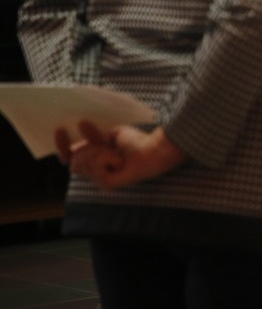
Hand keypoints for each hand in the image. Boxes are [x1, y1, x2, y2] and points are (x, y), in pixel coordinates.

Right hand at [55, 122, 185, 189]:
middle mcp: (95, 172)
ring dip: (99, 151)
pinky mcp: (107, 184)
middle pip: (74, 160)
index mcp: (94, 160)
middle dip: (88, 148)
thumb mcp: (109, 134)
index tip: (60, 129)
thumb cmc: (136, 142)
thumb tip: (79, 124)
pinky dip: (107, 158)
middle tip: (103, 143)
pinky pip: (95, 167)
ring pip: (82, 162)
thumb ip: (92, 135)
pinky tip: (119, 161)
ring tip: (115, 152)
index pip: (69, 157)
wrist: (154, 150)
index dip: (62, 145)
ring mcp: (100, 180)